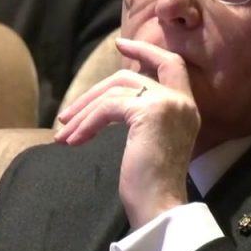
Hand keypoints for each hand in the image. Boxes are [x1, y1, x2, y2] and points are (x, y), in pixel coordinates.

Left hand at [55, 38, 200, 228]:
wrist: (160, 207)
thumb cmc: (151, 185)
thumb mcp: (149, 141)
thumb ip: (142, 116)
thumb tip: (109, 100)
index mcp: (187, 107)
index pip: (171, 64)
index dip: (145, 50)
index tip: (121, 44)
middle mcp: (182, 101)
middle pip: (130, 77)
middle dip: (93, 92)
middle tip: (67, 113)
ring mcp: (168, 104)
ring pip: (114, 91)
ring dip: (83, 112)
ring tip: (64, 134)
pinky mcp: (150, 113)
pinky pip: (108, 108)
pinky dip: (86, 123)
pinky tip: (73, 141)